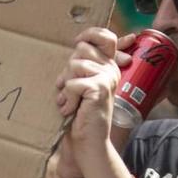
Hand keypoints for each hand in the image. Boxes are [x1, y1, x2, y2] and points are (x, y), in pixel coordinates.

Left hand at [55, 27, 125, 160]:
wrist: (88, 143)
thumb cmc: (80, 116)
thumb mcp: (79, 86)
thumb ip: (80, 66)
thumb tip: (77, 43)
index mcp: (108, 66)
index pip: (105, 36)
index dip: (90, 34)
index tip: (77, 42)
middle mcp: (111, 70)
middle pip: (81, 49)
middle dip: (68, 70)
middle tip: (71, 91)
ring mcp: (107, 78)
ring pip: (74, 65)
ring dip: (66, 87)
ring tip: (72, 103)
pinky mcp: (100, 89)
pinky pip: (72, 83)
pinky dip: (67, 99)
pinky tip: (72, 110)